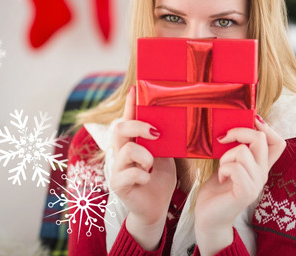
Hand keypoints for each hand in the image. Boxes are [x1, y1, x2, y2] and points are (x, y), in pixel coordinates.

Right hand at [109, 85, 176, 249]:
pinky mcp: (118, 185)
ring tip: (152, 165)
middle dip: (138, 127)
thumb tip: (178, 119)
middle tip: (156, 133)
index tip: (136, 88)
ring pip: (126, 151)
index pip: (129, 119)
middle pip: (120, 129)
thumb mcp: (166, 154)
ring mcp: (117, 168)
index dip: (131, 104)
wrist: (157, 207)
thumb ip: (164, 140)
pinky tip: (148, 179)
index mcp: (133, 142)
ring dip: (145, 156)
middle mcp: (121, 152)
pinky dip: (143, 175)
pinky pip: (129, 174)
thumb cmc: (160, 178)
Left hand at [194, 116, 285, 254]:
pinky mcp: (246, 193)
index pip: (278, 142)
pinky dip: (224, 169)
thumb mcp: (229, 163)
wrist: (208, 217)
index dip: (266, 128)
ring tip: (222, 168)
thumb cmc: (217, 189)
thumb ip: (237, 149)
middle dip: (240, 132)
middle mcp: (262, 174)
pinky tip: (222, 178)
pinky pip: (236, 168)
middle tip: (224, 139)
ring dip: (226, 156)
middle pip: (262, 139)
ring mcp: (256, 184)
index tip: (248, 124)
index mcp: (260, 166)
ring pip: (243, 152)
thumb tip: (236, 125)